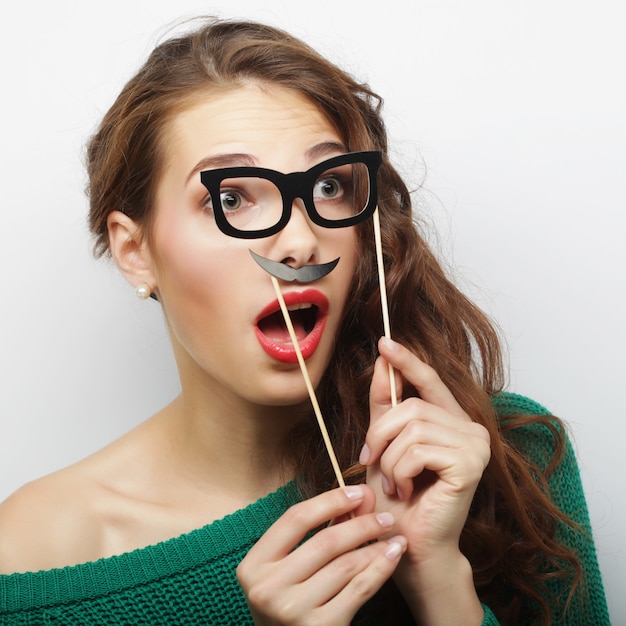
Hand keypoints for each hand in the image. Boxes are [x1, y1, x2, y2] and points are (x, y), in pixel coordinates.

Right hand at [237, 484, 406, 625]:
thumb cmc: (290, 600)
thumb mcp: (291, 566)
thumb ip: (322, 529)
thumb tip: (361, 496)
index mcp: (254, 565)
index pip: (295, 519)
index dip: (330, 501)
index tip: (358, 492)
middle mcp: (268, 588)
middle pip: (325, 542)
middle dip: (361, 523)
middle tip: (385, 515)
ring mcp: (292, 611)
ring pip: (345, 566)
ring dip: (375, 546)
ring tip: (392, 534)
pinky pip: (358, 589)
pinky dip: (380, 568)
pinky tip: (393, 555)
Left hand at [359, 337, 489, 622]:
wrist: (410, 544)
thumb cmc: (398, 498)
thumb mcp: (384, 443)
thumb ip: (385, 405)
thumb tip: (382, 361)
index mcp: (452, 421)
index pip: (430, 381)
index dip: (407, 361)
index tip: (385, 343)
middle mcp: (471, 428)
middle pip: (411, 406)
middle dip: (380, 434)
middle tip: (371, 460)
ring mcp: (475, 445)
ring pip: (412, 428)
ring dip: (389, 458)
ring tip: (393, 482)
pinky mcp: (470, 464)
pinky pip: (418, 449)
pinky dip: (400, 470)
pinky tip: (407, 490)